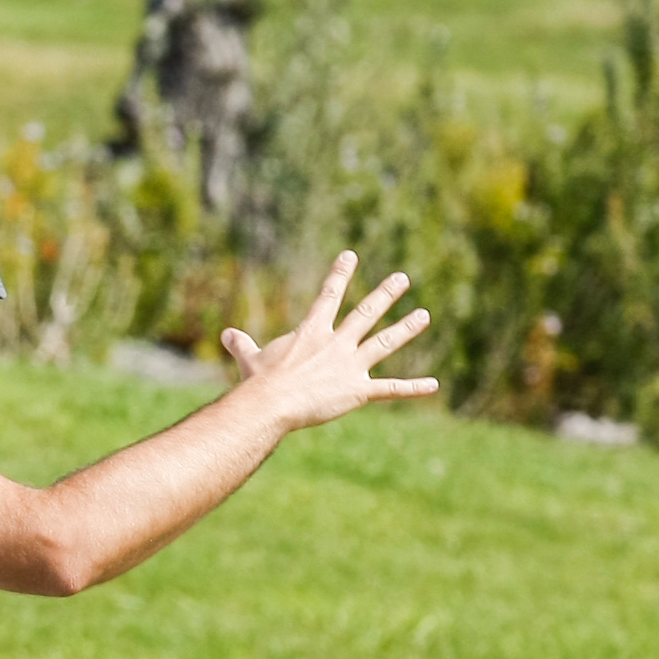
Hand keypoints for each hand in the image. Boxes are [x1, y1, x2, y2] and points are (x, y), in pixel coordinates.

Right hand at [222, 251, 438, 429]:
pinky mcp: (358, 390)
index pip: (328, 296)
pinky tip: (433, 385)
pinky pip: (390, 389)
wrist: (270, 403)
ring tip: (424, 315)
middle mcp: (336, 343)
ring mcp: (350, 365)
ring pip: (384, 342)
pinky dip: (412, 388)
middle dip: (385, 294)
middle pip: (365, 313)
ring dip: (406, 328)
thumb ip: (242, 345)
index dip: (340, 274)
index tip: (351, 255)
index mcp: (311, 332)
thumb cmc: (258, 382)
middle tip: (402, 278)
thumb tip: (226, 334)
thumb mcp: (250, 359)